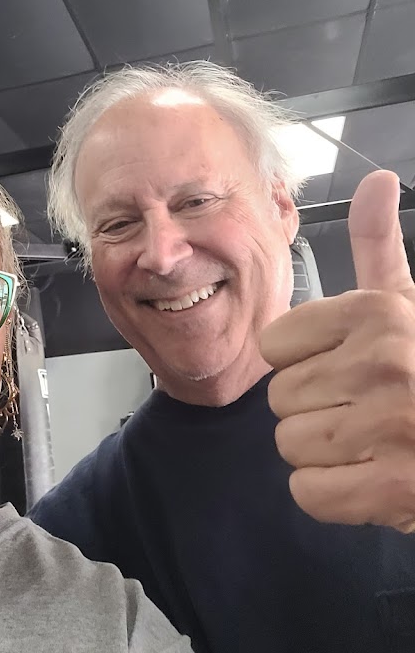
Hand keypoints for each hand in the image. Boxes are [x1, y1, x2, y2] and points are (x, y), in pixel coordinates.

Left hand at [260, 171, 414, 532]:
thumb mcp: (407, 302)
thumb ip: (378, 244)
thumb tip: (377, 178)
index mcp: (376, 313)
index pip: (273, 345)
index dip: (303, 363)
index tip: (347, 367)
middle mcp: (384, 362)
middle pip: (279, 397)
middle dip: (316, 409)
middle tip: (368, 411)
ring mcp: (393, 426)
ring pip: (290, 444)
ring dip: (325, 454)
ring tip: (374, 442)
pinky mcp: (396, 488)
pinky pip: (309, 492)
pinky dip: (334, 496)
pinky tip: (373, 479)